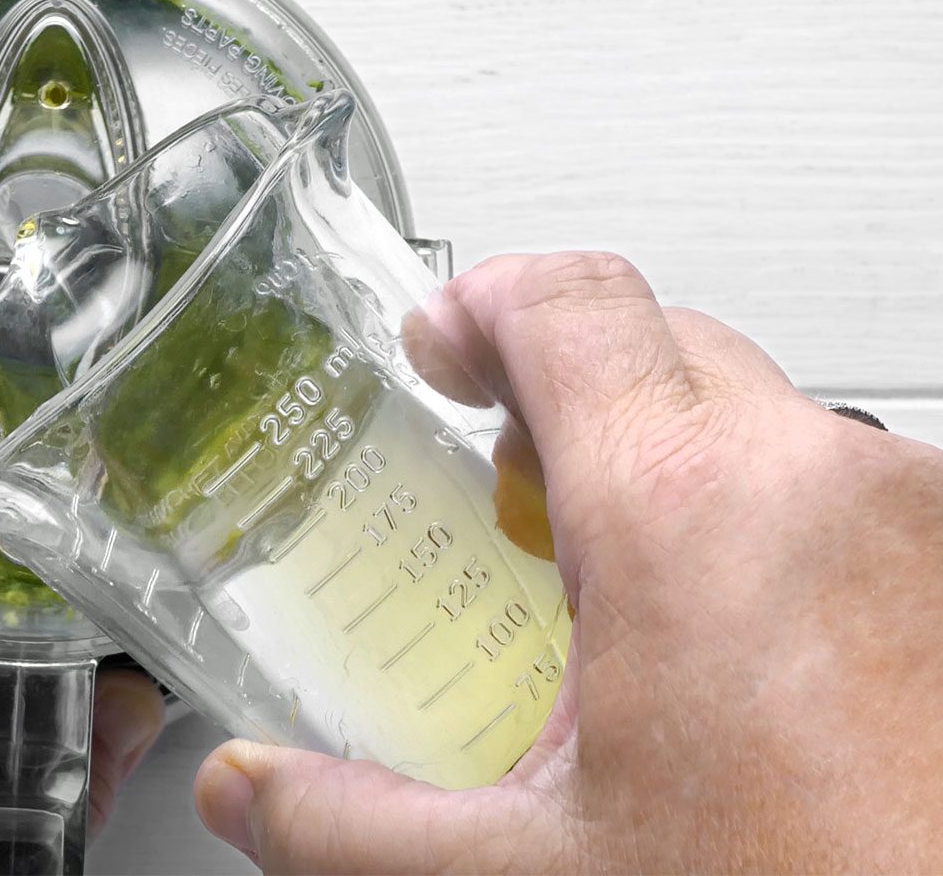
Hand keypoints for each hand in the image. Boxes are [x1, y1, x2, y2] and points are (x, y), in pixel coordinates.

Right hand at [194, 251, 942, 872]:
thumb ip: (355, 826)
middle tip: (510, 504)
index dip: (481, 304)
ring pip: (758, 421)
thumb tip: (251, 792)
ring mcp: (919, 521)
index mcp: (690, 515)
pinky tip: (740, 660)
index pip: (566, 304)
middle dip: (566, 401)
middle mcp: (826, 482)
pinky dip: (771, 528)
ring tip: (626, 608)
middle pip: (658, 346)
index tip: (441, 345)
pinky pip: (844, 491)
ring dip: (676, 473)